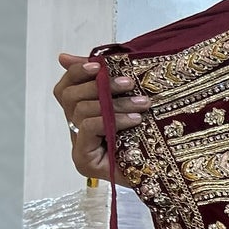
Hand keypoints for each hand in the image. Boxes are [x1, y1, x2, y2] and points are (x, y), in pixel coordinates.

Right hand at [53, 54, 151, 181]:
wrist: (165, 172)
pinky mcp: (84, 160)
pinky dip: (111, 119)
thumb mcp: (124, 102)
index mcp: (79, 114)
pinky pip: (88, 127)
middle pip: (69, 97)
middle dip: (100, 86)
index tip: (99, 64)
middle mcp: (74, 130)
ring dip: (114, 103)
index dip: (76, 72)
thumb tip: (63, 56)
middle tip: (129, 83)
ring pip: (81, 110)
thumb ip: (102, 81)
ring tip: (141, 104)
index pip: (65, 88)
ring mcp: (78, 147)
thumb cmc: (146, 137)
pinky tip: (134, 120)